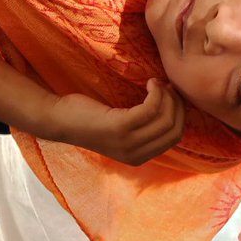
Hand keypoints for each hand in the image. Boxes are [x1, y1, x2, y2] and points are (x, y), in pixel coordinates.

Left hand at [47, 79, 185, 164]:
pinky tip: (149, 83)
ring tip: (157, 82)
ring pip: (165, 119)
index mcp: (138, 157)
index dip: (179, 114)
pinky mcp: (120, 128)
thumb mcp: (120, 130)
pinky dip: (155, 93)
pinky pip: (150, 109)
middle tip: (168, 86)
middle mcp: (136, 155)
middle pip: (174, 130)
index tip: (172, 95)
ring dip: (167, 96)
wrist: (60, 120)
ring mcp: (128, 143)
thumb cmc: (89, 119)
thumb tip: (169, 110)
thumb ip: (141, 129)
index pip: (174, 139)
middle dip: (177, 104)